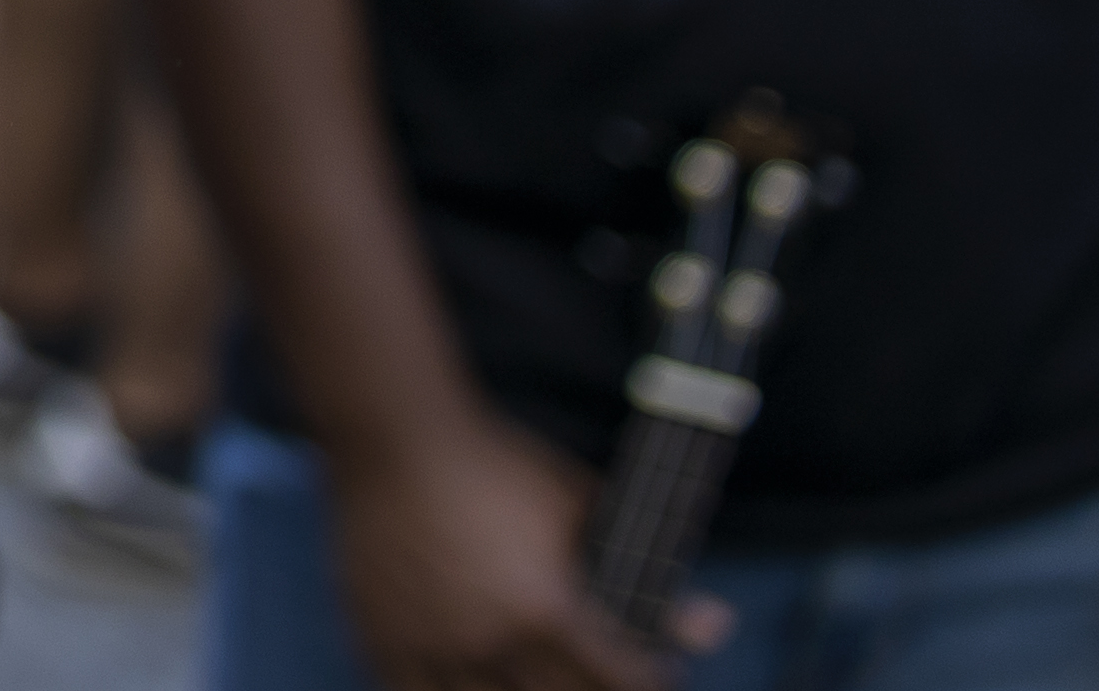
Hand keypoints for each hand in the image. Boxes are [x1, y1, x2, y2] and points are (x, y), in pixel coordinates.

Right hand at [331, 402, 684, 690]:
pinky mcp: (383, 635)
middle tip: (596, 670)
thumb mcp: (577, 502)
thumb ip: (641, 564)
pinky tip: (473, 681)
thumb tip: (715, 620)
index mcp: (543, 611)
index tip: (655, 671)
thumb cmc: (493, 462)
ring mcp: (431, 643)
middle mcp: (489, 640)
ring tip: (532, 674)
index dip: (648, 680)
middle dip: (588, 689)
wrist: (395, 433)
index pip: (618, 681)